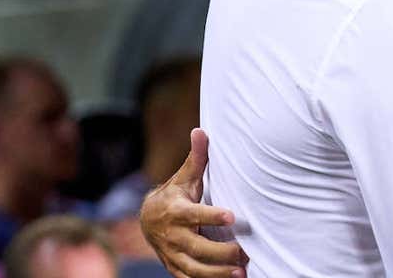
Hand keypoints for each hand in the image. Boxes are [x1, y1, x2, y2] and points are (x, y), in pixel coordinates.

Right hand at [139, 128, 247, 277]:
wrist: (148, 219)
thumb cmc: (175, 195)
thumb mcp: (183, 177)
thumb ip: (196, 157)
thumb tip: (200, 130)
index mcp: (176, 211)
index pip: (195, 214)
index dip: (212, 215)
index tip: (232, 215)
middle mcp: (173, 235)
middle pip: (197, 247)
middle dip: (221, 252)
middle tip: (244, 252)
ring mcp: (173, 254)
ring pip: (194, 268)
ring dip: (217, 273)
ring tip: (241, 272)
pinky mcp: (175, 267)